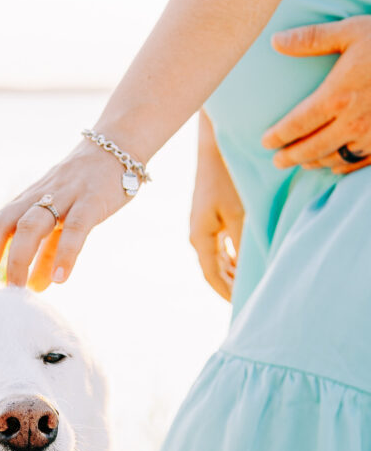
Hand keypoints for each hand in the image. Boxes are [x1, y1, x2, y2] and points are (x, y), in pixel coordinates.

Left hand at [0, 140, 129, 289]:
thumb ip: (46, 255)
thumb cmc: (82, 190)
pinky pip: (75, 228)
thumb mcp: (59, 223)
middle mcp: (36, 199)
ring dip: (18, 260)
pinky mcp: (91, 200)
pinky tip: (60, 280)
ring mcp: (63, 198)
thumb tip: (35, 288)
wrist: (115, 148)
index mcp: (23, 204)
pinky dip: (65, 254)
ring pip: (30, 227)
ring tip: (17, 292)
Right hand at [189, 110, 243, 300]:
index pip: (213, 277)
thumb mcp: (239, 213)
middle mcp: (198, 236)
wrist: (216, 145)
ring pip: (219, 260)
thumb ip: (243, 243)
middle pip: (215, 271)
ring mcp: (203, 227)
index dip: (228, 294)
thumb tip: (251, 268)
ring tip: (252, 282)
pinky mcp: (210, 217)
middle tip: (251, 298)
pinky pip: (222, 247)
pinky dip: (234, 257)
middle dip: (232, 285)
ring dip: (234, 272)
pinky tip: (247, 261)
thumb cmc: (227, 177)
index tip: (244, 305)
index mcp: (200, 238)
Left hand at [262, 15, 370, 173]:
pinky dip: (341, 166)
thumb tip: (275, 41)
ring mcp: (370, 135)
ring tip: (302, 162)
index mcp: (336, 96)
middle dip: (290, 157)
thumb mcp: (352, 31)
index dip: (277, 137)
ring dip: (313, 163)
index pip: (296, 125)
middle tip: (277, 161)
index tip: (265, 142)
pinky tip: (334, 163)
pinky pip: (357, 162)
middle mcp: (350, 121)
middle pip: (310, 149)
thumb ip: (312, 39)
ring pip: (332, 159)